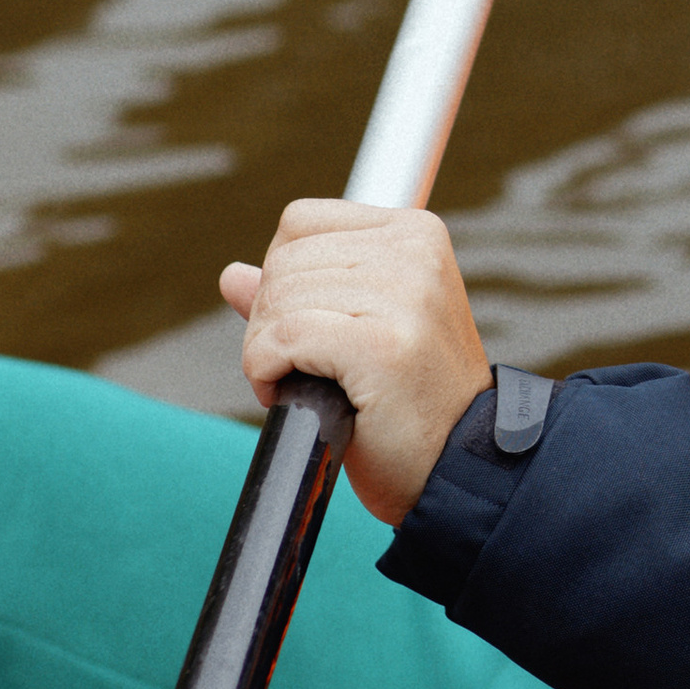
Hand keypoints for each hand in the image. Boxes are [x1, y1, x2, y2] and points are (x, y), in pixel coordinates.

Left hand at [220, 200, 491, 527]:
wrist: (456, 465)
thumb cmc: (407, 402)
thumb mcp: (358, 331)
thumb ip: (301, 295)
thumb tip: (232, 275)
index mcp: (414, 233)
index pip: (300, 223)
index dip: (280, 277)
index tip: (303, 326)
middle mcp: (414, 252)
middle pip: (284, 262)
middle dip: (268, 320)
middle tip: (296, 368)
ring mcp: (404, 295)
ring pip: (277, 299)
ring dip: (265, 352)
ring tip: (300, 384)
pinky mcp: (382, 344)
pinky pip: (282, 338)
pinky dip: (266, 370)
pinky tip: (288, 394)